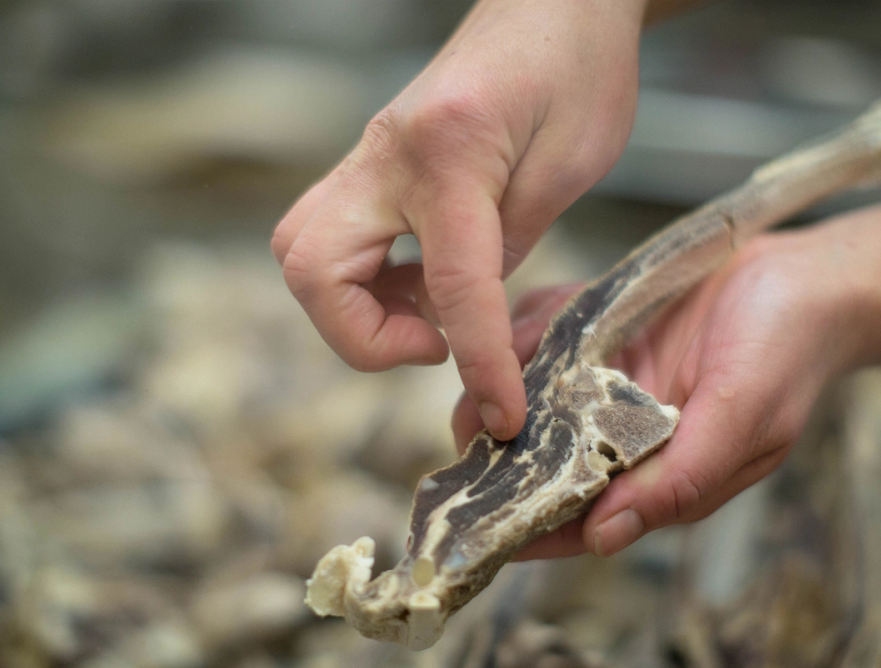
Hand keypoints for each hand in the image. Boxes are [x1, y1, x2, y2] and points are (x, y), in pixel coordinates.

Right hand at [271, 0, 645, 440]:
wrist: (552, 0)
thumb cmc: (577, 67)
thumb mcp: (571, 163)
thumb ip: (509, 247)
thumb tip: (464, 319)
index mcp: (450, 153)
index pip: (452, 287)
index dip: (478, 364)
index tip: (503, 413)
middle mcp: (385, 154)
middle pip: (311, 270)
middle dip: (363, 339)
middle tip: (434, 344)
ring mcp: (367, 158)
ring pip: (303, 256)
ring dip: (352, 312)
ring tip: (426, 318)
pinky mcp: (370, 168)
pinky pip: (329, 239)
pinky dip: (362, 284)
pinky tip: (420, 287)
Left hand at [453, 201, 880, 557]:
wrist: (801, 274)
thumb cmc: (785, 354)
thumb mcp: (741, 422)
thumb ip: (677, 482)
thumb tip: (605, 538)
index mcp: (651, 474)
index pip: (574, 518)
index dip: (524, 529)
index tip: (472, 529)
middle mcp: (618, 435)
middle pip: (537, 460)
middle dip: (495, 451)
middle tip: (467, 433)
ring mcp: (604, 383)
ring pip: (530, 398)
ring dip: (502, 388)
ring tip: (481, 373)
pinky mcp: (598, 332)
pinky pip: (546, 338)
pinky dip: (528, 331)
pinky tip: (521, 326)